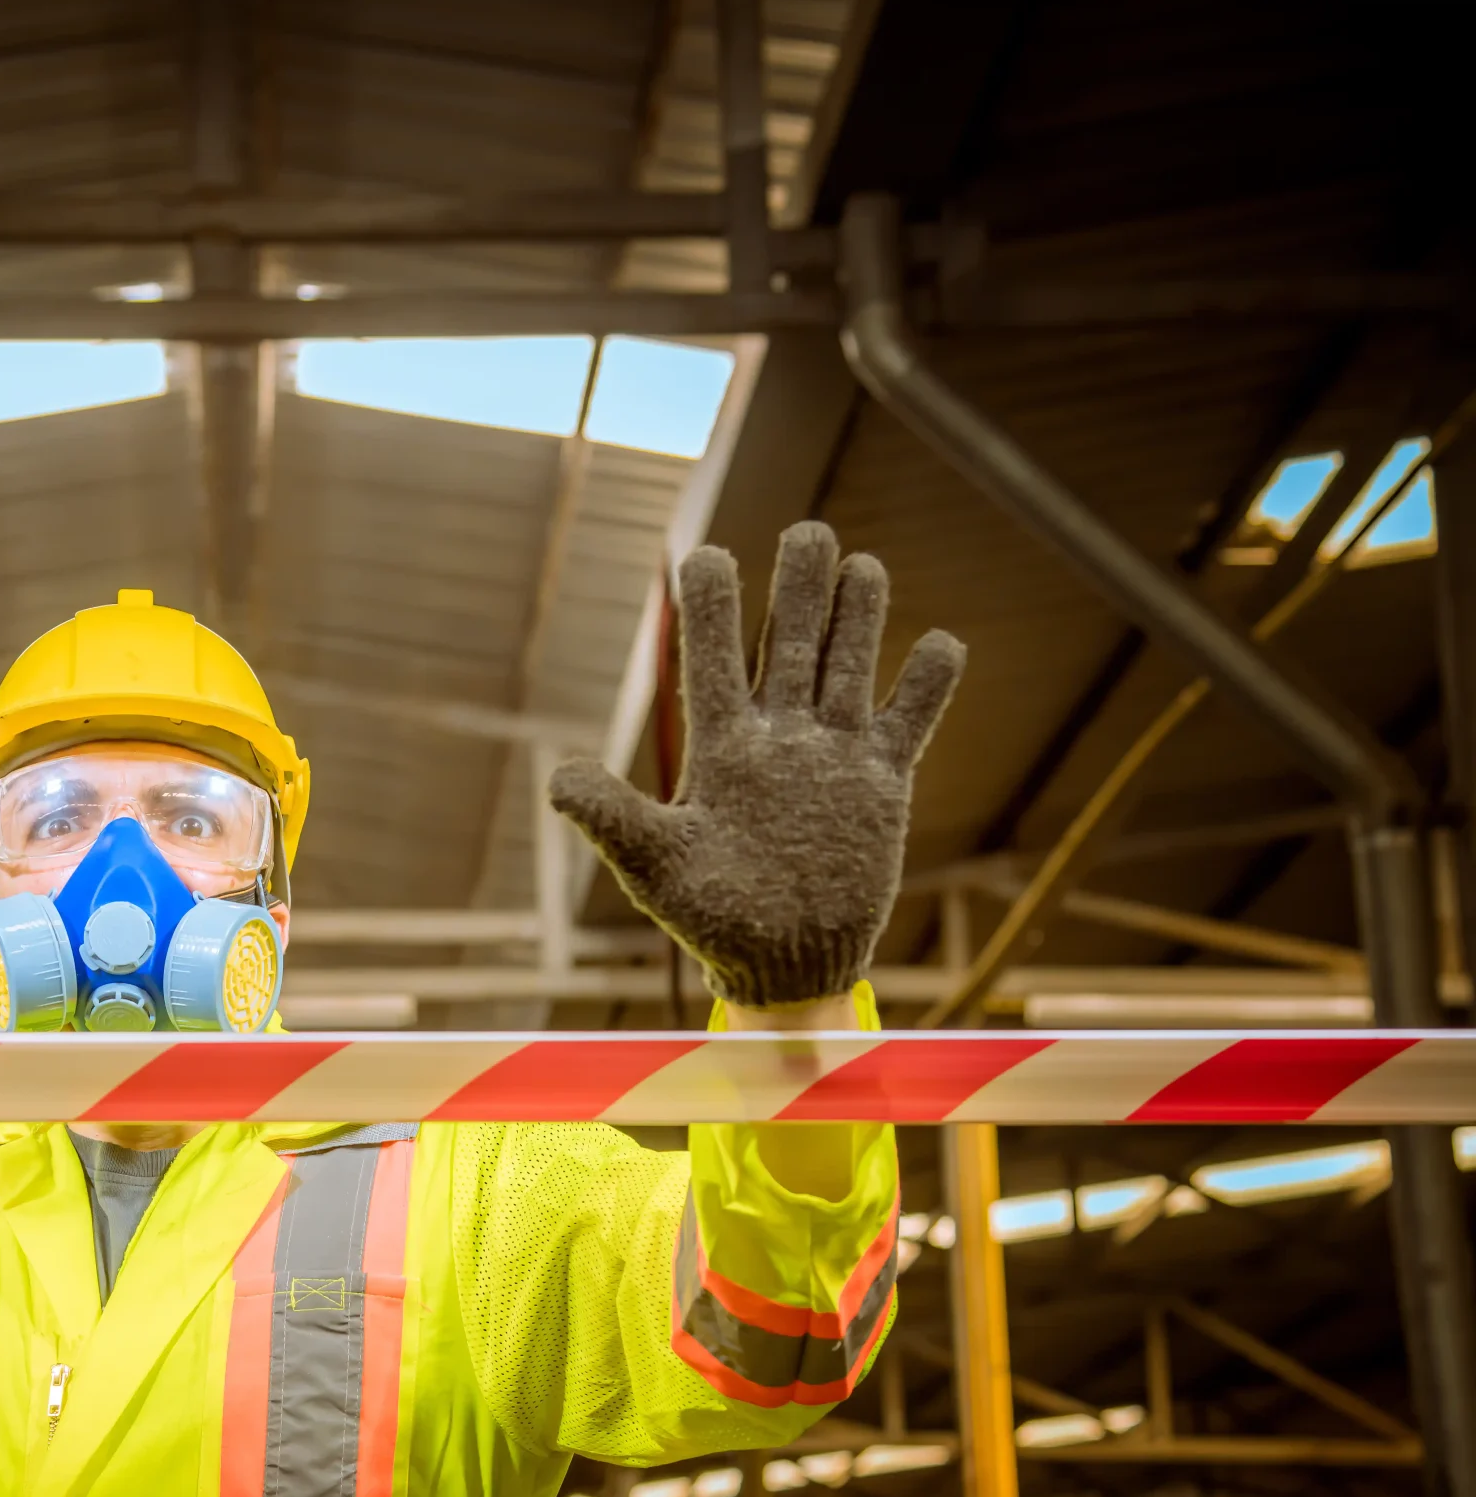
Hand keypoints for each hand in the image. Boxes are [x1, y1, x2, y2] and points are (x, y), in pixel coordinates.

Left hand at [550, 522, 963, 1008]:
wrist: (782, 964)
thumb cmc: (709, 917)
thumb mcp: (653, 867)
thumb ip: (611, 818)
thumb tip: (555, 779)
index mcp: (721, 747)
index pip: (715, 659)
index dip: (714, 607)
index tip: (706, 553)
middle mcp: (779, 738)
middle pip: (791, 645)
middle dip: (799, 589)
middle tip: (808, 532)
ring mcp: (833, 756)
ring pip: (849, 666)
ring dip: (858, 618)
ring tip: (863, 564)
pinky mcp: (881, 785)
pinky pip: (910, 723)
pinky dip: (928, 686)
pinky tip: (942, 644)